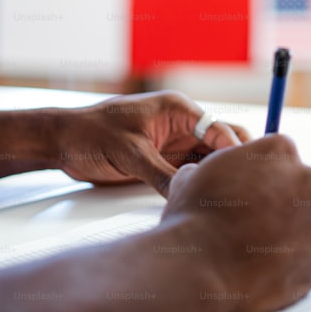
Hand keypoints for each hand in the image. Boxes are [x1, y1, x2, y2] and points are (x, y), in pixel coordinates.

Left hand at [54, 91, 250, 195]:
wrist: (62, 143)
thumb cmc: (90, 134)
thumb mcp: (129, 154)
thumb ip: (161, 174)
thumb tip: (189, 192)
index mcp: (178, 110)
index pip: (220, 129)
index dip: (235, 152)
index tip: (244, 176)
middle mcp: (182, 125)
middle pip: (223, 142)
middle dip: (237, 162)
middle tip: (248, 189)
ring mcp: (175, 145)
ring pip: (210, 160)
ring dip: (220, 175)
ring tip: (235, 200)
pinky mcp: (165, 162)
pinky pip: (192, 173)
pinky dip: (202, 184)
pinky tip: (210, 202)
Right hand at [161, 135, 310, 311]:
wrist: (201, 269)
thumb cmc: (194, 218)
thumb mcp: (194, 176)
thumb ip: (218, 168)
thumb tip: (209, 174)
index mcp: (280, 149)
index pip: (282, 155)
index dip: (265, 174)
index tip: (252, 190)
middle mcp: (310, 179)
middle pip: (306, 185)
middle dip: (288, 199)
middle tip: (259, 219)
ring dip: (292, 230)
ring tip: (257, 247)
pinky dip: (294, 259)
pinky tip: (266, 265)